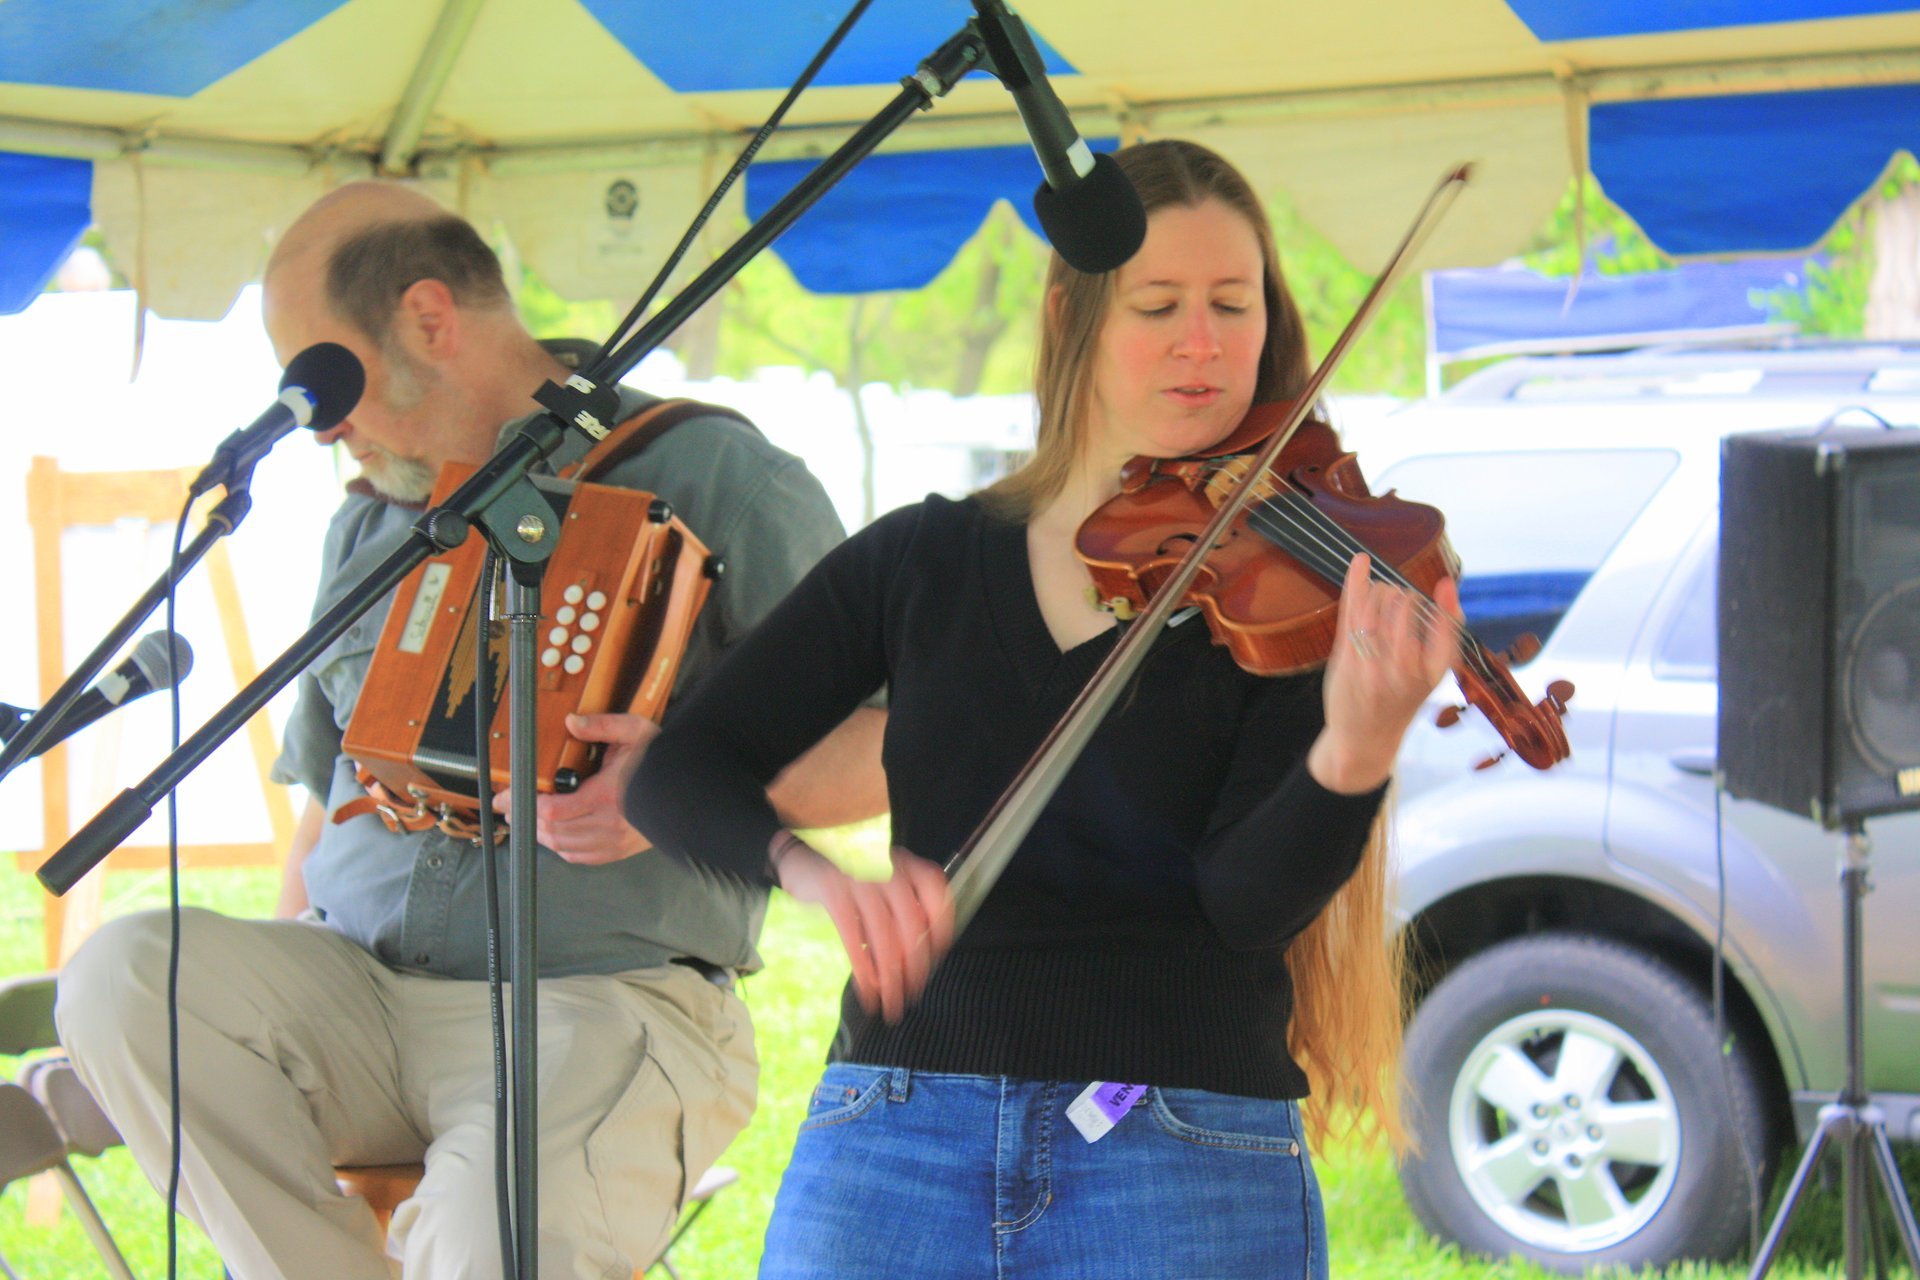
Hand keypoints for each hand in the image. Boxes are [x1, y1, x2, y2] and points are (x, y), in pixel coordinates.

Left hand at [492, 712, 658, 864]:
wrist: (689, 790)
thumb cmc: (661, 762)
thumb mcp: (635, 732)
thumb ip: (602, 725)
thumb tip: (572, 721)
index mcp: (608, 794)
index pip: (554, 810)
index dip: (524, 805)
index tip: (507, 797)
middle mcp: (609, 823)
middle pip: (553, 832)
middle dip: (525, 820)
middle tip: (510, 808)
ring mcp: (614, 841)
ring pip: (563, 846)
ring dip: (540, 835)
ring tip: (527, 820)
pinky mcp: (618, 850)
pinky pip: (580, 856)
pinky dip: (561, 848)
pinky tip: (553, 835)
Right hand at [772, 837, 954, 1023]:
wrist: (802, 858)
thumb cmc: (850, 881)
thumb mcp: (883, 886)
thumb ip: (903, 911)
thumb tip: (919, 957)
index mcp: (905, 865)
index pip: (935, 892)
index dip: (940, 926)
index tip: (936, 956)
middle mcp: (887, 868)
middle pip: (910, 922)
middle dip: (914, 966)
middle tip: (911, 992)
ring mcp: (860, 878)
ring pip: (883, 934)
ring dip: (889, 975)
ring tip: (890, 1000)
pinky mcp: (833, 891)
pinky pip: (852, 935)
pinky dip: (862, 965)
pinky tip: (866, 987)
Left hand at [1311, 553, 1461, 792]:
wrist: (1365, 739)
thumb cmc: (1400, 701)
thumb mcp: (1431, 676)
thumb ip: (1440, 636)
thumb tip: (1447, 588)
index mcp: (1433, 673)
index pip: (1448, 628)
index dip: (1447, 603)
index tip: (1443, 585)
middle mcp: (1405, 669)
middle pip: (1407, 608)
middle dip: (1404, 596)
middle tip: (1400, 602)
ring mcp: (1374, 664)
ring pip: (1378, 605)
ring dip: (1381, 591)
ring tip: (1382, 596)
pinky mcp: (1347, 660)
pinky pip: (1353, 612)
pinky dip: (1356, 582)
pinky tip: (1361, 562)